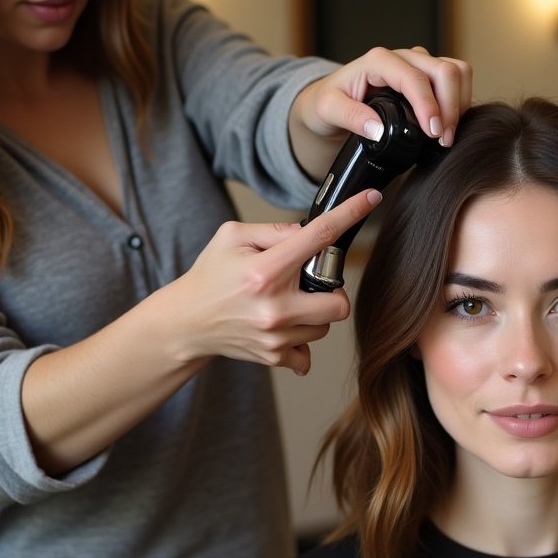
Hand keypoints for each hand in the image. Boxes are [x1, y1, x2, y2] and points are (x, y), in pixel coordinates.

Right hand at [168, 188, 382, 375]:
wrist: (186, 323)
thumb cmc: (211, 276)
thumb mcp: (232, 237)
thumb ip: (274, 231)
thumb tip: (310, 233)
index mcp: (265, 270)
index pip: (319, 237)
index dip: (350, 215)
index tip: (372, 200)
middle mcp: (274, 306)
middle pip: (339, 303)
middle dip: (332, 292)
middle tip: (310, 285)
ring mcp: (275, 335)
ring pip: (325, 326)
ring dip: (314, 314)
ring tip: (286, 305)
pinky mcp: (274, 356)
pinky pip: (309, 353)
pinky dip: (301, 341)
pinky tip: (283, 329)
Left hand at [289, 46, 472, 177]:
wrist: (332, 103)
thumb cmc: (328, 103)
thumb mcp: (328, 110)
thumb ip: (350, 117)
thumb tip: (377, 129)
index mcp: (379, 62)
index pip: (414, 78)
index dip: (429, 105)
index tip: (433, 133)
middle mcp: (402, 58)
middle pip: (444, 70)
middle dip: (450, 107)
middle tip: (443, 140)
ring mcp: (418, 66)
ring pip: (457, 72)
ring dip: (459, 104)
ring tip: (446, 136)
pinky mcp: (428, 79)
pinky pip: (456, 83)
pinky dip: (459, 104)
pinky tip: (446, 128)